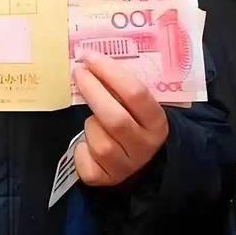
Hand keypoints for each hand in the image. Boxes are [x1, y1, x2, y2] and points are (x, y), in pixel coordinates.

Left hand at [72, 51, 168, 185]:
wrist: (140, 164)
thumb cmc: (133, 124)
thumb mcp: (138, 107)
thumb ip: (123, 88)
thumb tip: (92, 59)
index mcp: (157, 122)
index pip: (136, 93)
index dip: (109, 72)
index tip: (90, 56)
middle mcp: (144, 145)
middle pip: (114, 117)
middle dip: (92, 90)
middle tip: (78, 72)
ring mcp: (125, 165)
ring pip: (97, 138)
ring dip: (90, 124)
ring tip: (95, 121)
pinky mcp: (104, 178)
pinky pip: (84, 158)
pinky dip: (81, 148)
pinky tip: (88, 144)